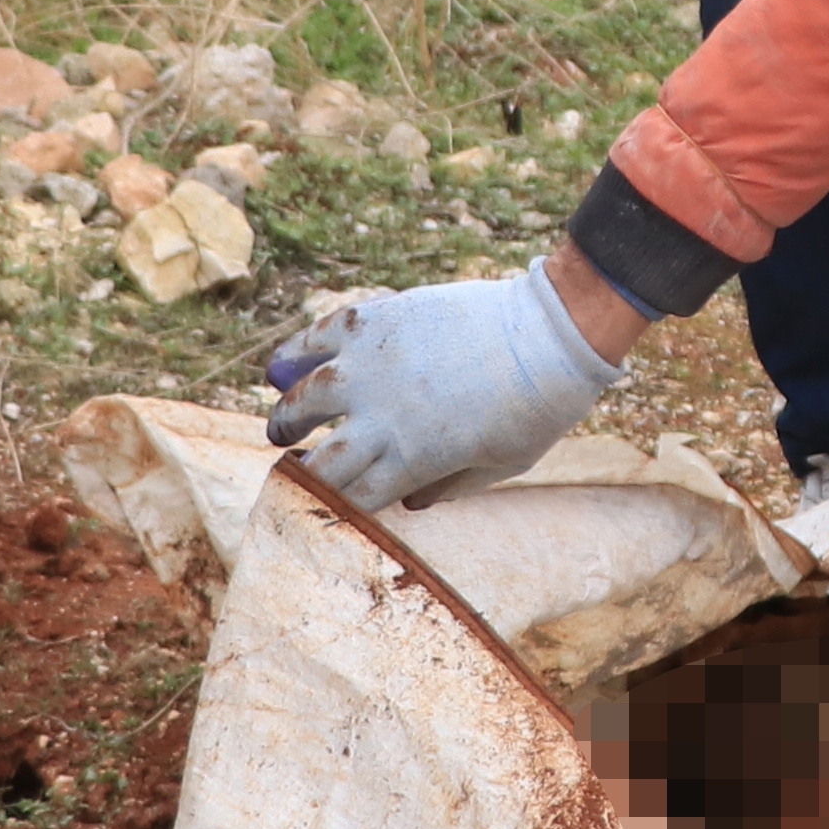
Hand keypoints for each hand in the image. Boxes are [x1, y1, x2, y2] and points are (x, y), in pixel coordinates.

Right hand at [255, 260, 626, 508]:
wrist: (549, 335)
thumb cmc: (535, 409)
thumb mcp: (500, 466)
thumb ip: (450, 488)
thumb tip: (408, 503)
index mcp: (411, 464)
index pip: (352, 499)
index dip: (332, 508)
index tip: (321, 508)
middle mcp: (381, 420)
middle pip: (320, 462)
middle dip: (299, 473)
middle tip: (290, 467)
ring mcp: (372, 368)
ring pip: (305, 399)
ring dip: (286, 417)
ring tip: (280, 425)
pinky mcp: (376, 321)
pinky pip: (319, 336)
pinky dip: (294, 353)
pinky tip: (280, 366)